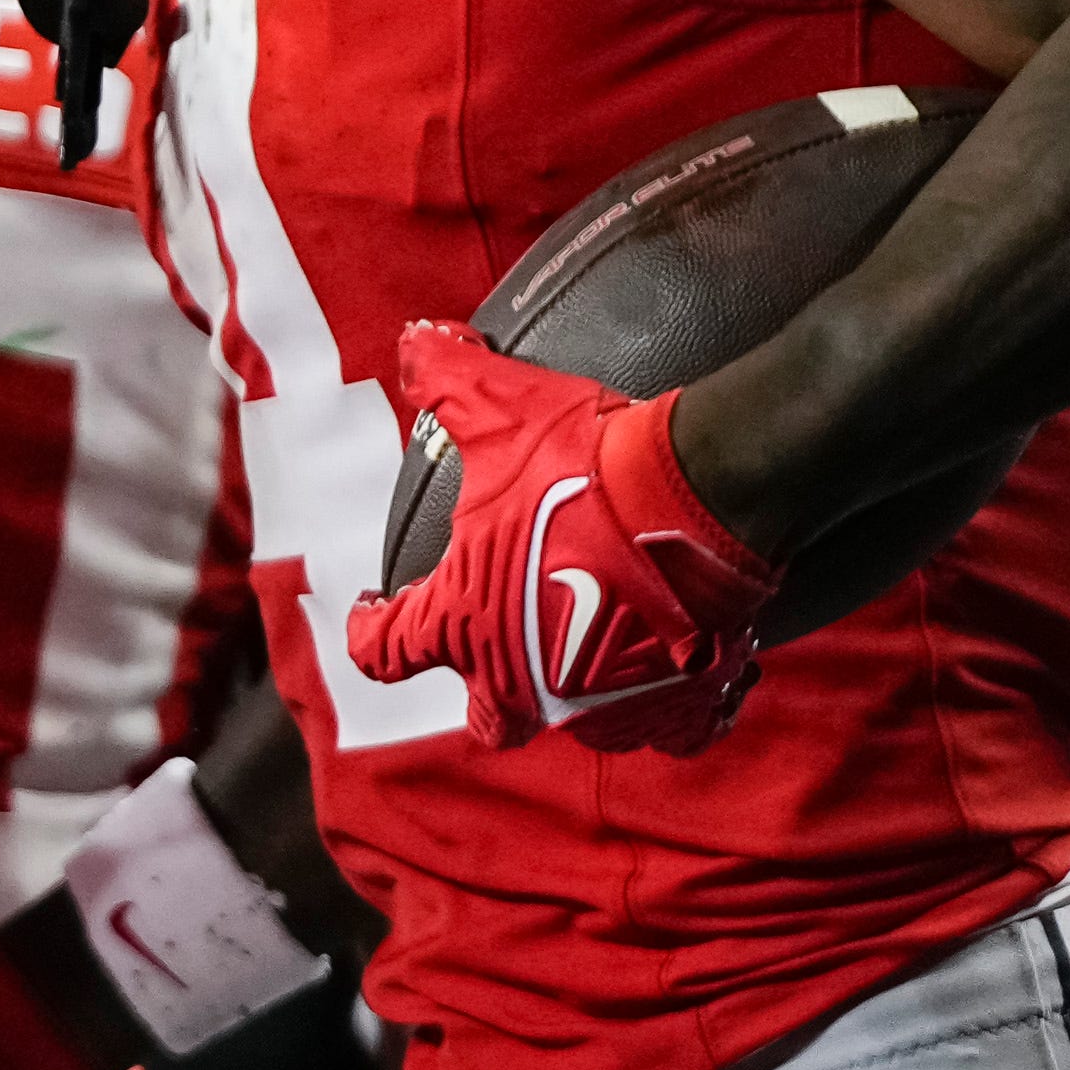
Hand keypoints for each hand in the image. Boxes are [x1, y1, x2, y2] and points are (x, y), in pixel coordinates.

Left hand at [348, 325, 774, 752]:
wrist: (702, 496)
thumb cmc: (588, 464)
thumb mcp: (499, 407)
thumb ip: (443, 377)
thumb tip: (413, 341)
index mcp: (465, 622)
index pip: (385, 649)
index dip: (367, 629)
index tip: (369, 610)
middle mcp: (526, 682)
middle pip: (489, 720)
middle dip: (483, 691)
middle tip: (490, 646)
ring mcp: (604, 703)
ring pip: (579, 723)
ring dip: (579, 689)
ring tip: (591, 641)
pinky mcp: (677, 705)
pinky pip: (669, 728)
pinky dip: (668, 705)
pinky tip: (672, 671)